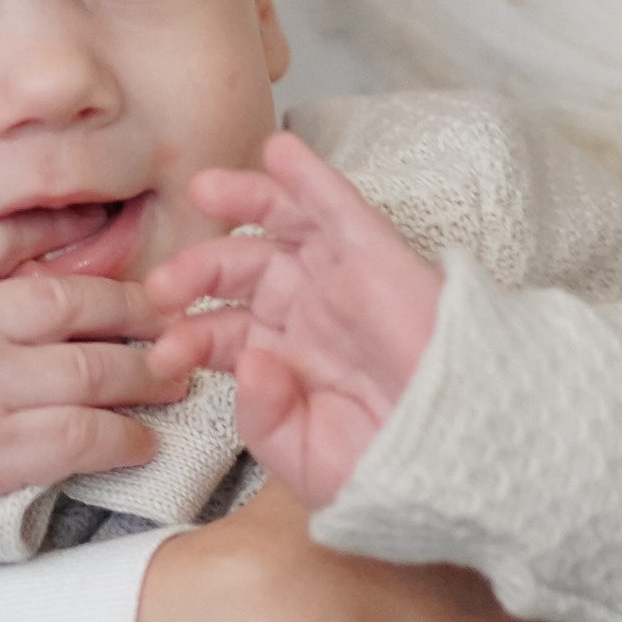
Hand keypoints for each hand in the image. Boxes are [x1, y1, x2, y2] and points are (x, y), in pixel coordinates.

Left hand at [149, 130, 442, 508]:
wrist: (460, 461)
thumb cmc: (390, 469)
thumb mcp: (307, 458)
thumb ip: (263, 416)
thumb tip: (246, 361)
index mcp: (289, 362)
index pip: (224, 332)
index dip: (189, 336)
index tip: (162, 354)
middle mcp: (312, 315)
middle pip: (243, 270)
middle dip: (196, 270)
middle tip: (161, 287)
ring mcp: (343, 284)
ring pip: (285, 224)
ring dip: (244, 199)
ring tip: (204, 188)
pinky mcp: (378, 260)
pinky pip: (340, 208)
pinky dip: (310, 177)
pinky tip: (281, 151)